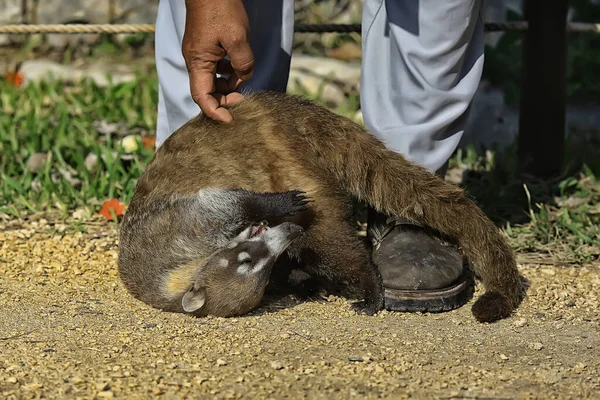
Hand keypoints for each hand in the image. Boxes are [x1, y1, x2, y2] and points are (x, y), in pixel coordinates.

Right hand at [182, 0, 254, 121]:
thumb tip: (244, 77)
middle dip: (224, 100)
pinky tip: (238, 68)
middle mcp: (195, 60)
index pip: (202, 97)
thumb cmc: (221, 9)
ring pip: (212, 80)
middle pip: (207, 92)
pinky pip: (215, 68)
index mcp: (198, 62)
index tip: (230, 119)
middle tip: (243, 101)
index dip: (215, 112)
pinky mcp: (206, 47)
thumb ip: (243, 63)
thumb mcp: (238, 38)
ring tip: (243, 82)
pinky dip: (227, 73)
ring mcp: (200, 53)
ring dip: (227, 86)